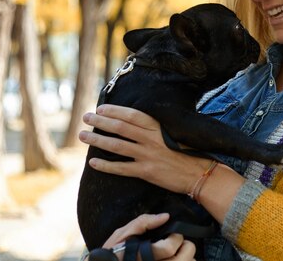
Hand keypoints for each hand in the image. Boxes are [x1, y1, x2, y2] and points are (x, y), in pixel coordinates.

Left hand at [79, 104, 208, 193]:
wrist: (200, 173)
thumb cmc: (189, 151)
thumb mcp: (175, 132)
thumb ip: (157, 127)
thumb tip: (138, 120)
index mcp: (158, 127)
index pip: (131, 115)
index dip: (114, 111)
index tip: (100, 108)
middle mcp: (151, 139)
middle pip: (120, 128)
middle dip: (100, 122)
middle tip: (86, 117)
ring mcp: (148, 156)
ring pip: (117, 146)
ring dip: (97, 140)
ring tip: (83, 135)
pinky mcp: (146, 172)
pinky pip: (121, 168)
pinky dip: (105, 166)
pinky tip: (93, 162)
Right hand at [103, 213, 195, 260]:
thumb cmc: (113, 253)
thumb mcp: (123, 234)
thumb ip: (143, 222)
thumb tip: (165, 216)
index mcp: (144, 256)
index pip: (170, 247)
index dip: (176, 237)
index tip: (172, 234)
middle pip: (185, 258)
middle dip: (185, 247)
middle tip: (177, 244)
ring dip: (185, 258)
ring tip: (174, 255)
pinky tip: (171, 260)